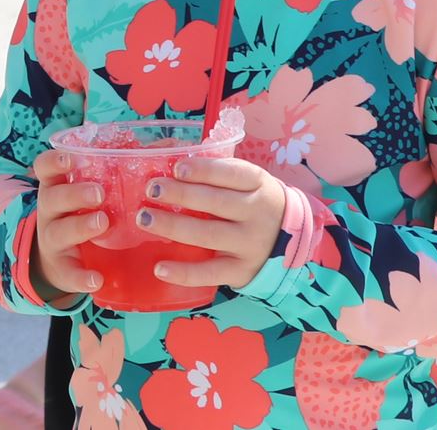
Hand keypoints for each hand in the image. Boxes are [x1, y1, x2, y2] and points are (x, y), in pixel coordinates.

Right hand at [26, 151, 106, 303]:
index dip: (53, 162)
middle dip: (74, 194)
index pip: (44, 168)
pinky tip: (96, 279)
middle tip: (99, 193)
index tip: (69, 159)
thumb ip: (120, 169)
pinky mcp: (62, 268)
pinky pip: (69, 273)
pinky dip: (81, 277)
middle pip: (53, 198)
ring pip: (60, 231)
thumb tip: (167, 147)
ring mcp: (53, 240)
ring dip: (80, 226)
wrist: (57, 258)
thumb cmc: (82, 213)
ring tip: (102, 223)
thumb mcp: (89, 190)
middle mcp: (50, 211)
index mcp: (56, 186)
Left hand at [138, 154, 290, 291]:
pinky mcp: (241, 271)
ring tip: (144, 219)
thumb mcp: (249, 183)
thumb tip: (170, 162)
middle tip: (152, 190)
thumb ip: (219, 174)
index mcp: (258, 184)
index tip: (176, 168)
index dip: (204, 170)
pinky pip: (210, 273)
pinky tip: (160, 268)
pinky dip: (184, 273)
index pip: (232, 174)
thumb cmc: (254, 203)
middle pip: (216, 202)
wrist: (291, 241)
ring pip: (208, 235)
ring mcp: (250, 244)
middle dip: (181, 195)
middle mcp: (257, 213)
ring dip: (173, 226)